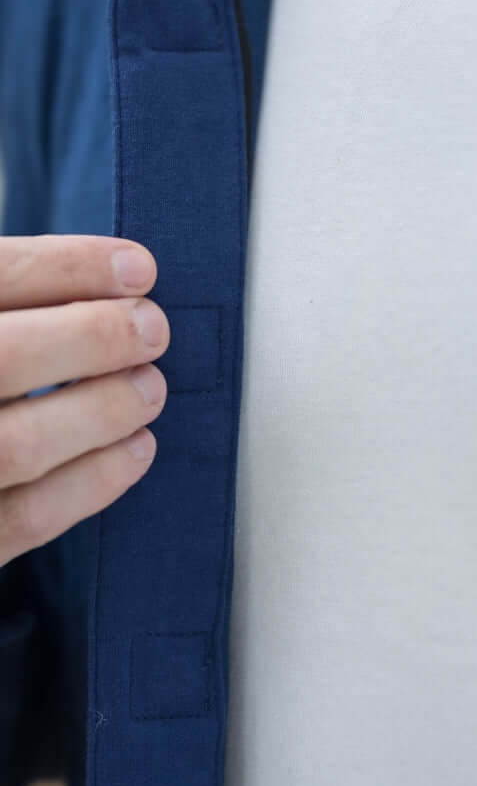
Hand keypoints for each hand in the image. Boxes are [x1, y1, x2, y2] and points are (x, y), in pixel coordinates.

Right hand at [0, 234, 169, 567]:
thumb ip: (8, 296)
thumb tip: (113, 275)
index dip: (67, 268)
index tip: (139, 268)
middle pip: (5, 357)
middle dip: (95, 337)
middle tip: (153, 328)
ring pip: (20, 445)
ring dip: (104, 411)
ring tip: (149, 387)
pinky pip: (25, 518)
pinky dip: (93, 481)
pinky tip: (135, 447)